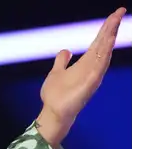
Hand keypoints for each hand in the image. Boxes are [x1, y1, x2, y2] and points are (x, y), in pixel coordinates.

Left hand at [36, 7, 125, 147]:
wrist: (52, 113)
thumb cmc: (55, 95)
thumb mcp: (56, 72)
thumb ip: (62, 61)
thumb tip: (66, 50)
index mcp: (85, 63)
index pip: (98, 42)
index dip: (106, 27)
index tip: (115, 13)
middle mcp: (91, 67)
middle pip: (104, 44)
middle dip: (111, 28)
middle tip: (120, 11)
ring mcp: (92, 76)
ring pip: (104, 54)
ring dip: (109, 40)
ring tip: (115, 24)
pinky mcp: (89, 85)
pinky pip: (99, 69)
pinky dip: (104, 58)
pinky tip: (108, 46)